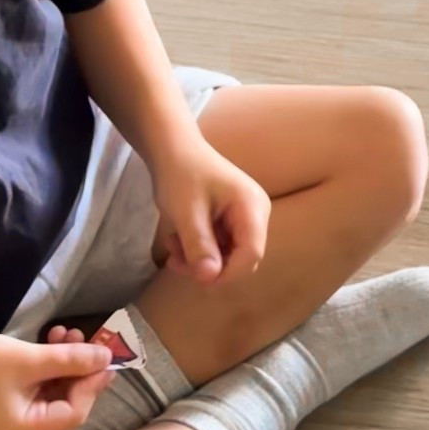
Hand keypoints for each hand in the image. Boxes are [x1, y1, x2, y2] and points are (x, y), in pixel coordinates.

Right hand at [0, 331, 110, 429]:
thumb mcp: (29, 359)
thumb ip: (71, 360)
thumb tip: (107, 357)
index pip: (73, 413)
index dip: (91, 384)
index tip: (104, 356)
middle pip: (66, 407)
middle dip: (78, 372)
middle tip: (88, 340)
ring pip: (54, 398)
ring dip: (64, 366)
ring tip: (67, 333)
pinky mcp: (10, 416)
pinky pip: (39, 396)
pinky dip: (48, 372)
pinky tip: (52, 343)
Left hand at [152, 137, 270, 284]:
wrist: (172, 149)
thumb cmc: (180, 174)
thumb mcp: (186, 212)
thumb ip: (199, 245)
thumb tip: (209, 279)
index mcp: (252, 207)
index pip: (251, 253)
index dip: (228, 273)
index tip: (198, 280)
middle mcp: (256, 214)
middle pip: (242, 257)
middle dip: (210, 267)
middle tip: (176, 262)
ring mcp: (246, 217)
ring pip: (229, 255)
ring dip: (200, 259)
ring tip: (173, 247)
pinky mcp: (233, 221)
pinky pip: (222, 247)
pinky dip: (200, 250)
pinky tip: (178, 241)